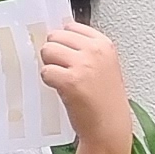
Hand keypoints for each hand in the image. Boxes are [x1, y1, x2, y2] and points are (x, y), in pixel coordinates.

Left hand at [42, 19, 131, 153]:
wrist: (109, 127)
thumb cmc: (106, 101)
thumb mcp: (105, 66)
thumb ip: (86, 49)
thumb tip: (58, 38)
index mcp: (104, 44)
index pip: (71, 26)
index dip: (64, 41)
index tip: (66, 52)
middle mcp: (95, 51)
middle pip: (56, 36)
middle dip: (55, 52)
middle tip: (64, 69)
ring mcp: (83, 65)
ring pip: (48, 51)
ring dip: (50, 65)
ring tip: (63, 79)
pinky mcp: (70, 81)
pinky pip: (45, 71)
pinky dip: (49, 81)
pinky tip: (62, 89)